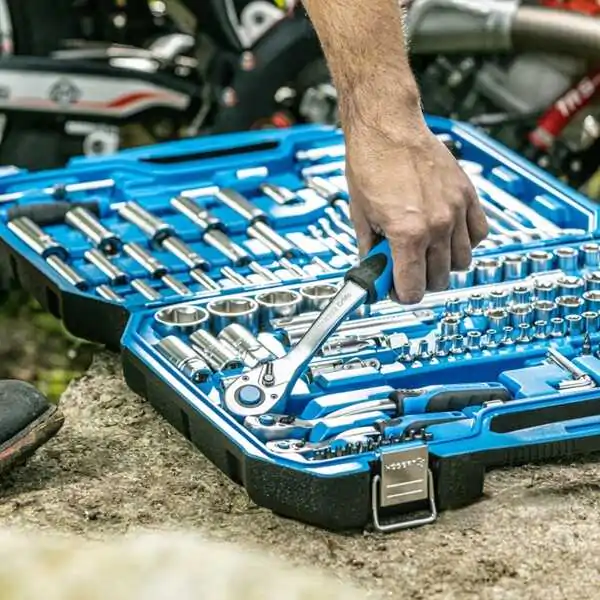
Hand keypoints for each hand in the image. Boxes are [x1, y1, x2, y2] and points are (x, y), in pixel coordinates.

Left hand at [345, 122, 488, 303]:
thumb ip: (372, 250)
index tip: (396, 291)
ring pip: (462, 262)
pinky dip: (466, 242)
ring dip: (443, 264)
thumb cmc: (370, 165)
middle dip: (421, 281)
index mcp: (408, 234)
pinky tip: (447, 235)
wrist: (387, 129)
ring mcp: (456, 210)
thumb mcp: (360, 216)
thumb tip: (377, 270)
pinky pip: (479, 234)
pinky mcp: (467, 195)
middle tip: (406, 270)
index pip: (414, 289)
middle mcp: (437, 225)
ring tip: (426, 250)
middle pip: (440, 280)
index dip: (402, 295)